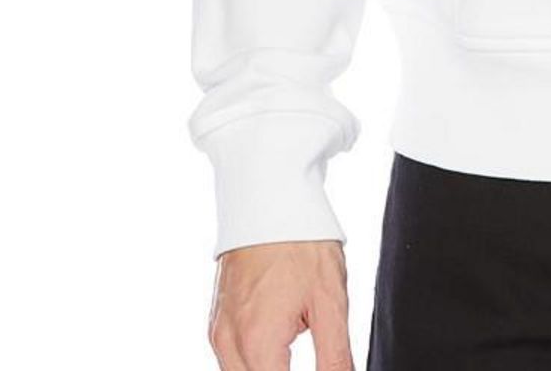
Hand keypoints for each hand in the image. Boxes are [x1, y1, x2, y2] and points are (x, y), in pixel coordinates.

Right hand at [208, 240, 353, 369]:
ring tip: (296, 326)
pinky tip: (279, 324)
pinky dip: (255, 354)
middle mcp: (228, 342)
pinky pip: (231, 355)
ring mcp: (218, 331)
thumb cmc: (302, 242)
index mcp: (257, 343)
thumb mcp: (330, 301)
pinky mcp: (216, 318)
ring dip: (267, 366)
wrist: (271, 197)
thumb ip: (335, 356)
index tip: (323, 366)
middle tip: (309, 342)